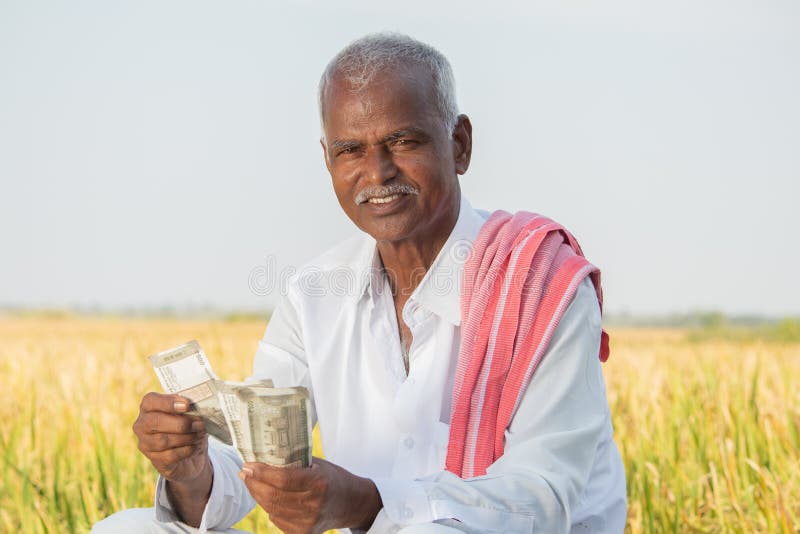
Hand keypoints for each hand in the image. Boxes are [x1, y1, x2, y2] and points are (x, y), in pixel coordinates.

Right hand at [132, 392, 209, 482]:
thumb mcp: (190, 414)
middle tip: (199, 424)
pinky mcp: (154, 460)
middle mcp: (142, 425)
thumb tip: (197, 407)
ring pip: (163, 440)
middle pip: (155, 421)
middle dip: (181, 423)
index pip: (151, 401)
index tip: (187, 405)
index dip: (168, 402)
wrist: (192, 455)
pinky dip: (186, 450)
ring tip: (199, 434)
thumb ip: (189, 408)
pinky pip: (170, 455)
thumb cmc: (189, 427)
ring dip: (186, 437)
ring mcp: (145, 444)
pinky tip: (194, 446)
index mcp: (149, 407)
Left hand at [239, 457, 381, 533]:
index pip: (282, 479)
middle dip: (254, 483)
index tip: (248, 465)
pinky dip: (269, 507)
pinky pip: (277, 520)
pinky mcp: (304, 533)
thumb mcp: (318, 465)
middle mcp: (314, 505)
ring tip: (252, 482)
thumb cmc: (333, 478)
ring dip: (258, 495)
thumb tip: (265, 458)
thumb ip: (294, 463)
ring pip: (272, 509)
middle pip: (273, 496)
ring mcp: (308, 522)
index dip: (262, 473)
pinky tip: (268, 497)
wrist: (352, 503)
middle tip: (244, 472)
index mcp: (318, 483)